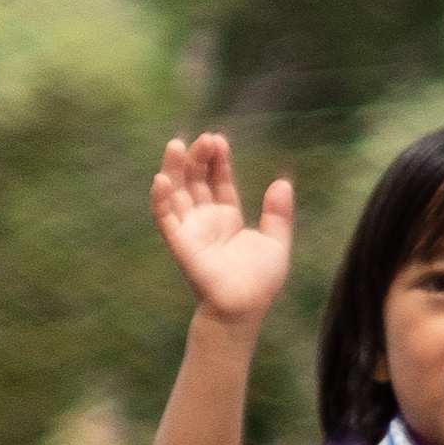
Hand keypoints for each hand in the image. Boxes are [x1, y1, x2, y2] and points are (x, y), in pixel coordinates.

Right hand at [147, 135, 294, 323]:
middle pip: (196, 181)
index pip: (219, 181)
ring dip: (174, 169)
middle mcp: (205, 218)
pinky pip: (165, 217)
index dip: (218, 161)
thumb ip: (278, 213)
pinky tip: (161, 179)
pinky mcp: (179, 242)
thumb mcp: (276, 241)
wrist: (246, 306)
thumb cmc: (259, 279)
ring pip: (176, 192)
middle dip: (198, 158)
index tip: (219, 139)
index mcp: (227, 216)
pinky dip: (161, 199)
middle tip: (205, 138)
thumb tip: (282, 182)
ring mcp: (190, 228)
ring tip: (177, 145)